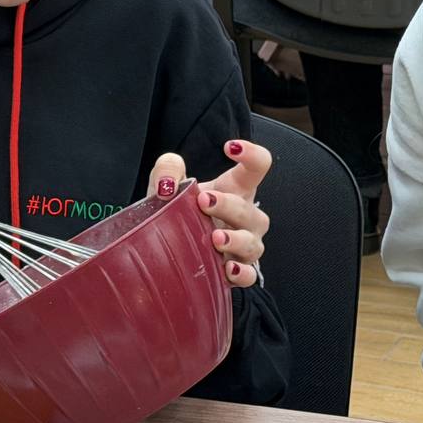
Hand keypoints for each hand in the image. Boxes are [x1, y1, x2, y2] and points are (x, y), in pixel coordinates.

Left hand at [148, 139, 271, 287]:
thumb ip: (167, 170)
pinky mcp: (236, 270)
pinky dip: (241, 273)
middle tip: (204, 201)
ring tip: (216, 239)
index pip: (256, 167)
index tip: (231, 148)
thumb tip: (168, 183)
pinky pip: (249, 275)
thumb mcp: (166, 185)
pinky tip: (227, 269)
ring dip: (237, 240)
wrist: (167, 246)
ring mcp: (244, 245)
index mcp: (233, 189)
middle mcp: (244, 217)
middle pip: (249, 209)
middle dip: (229, 205)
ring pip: (253, 243)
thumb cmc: (175, 210)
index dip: (252, 154)